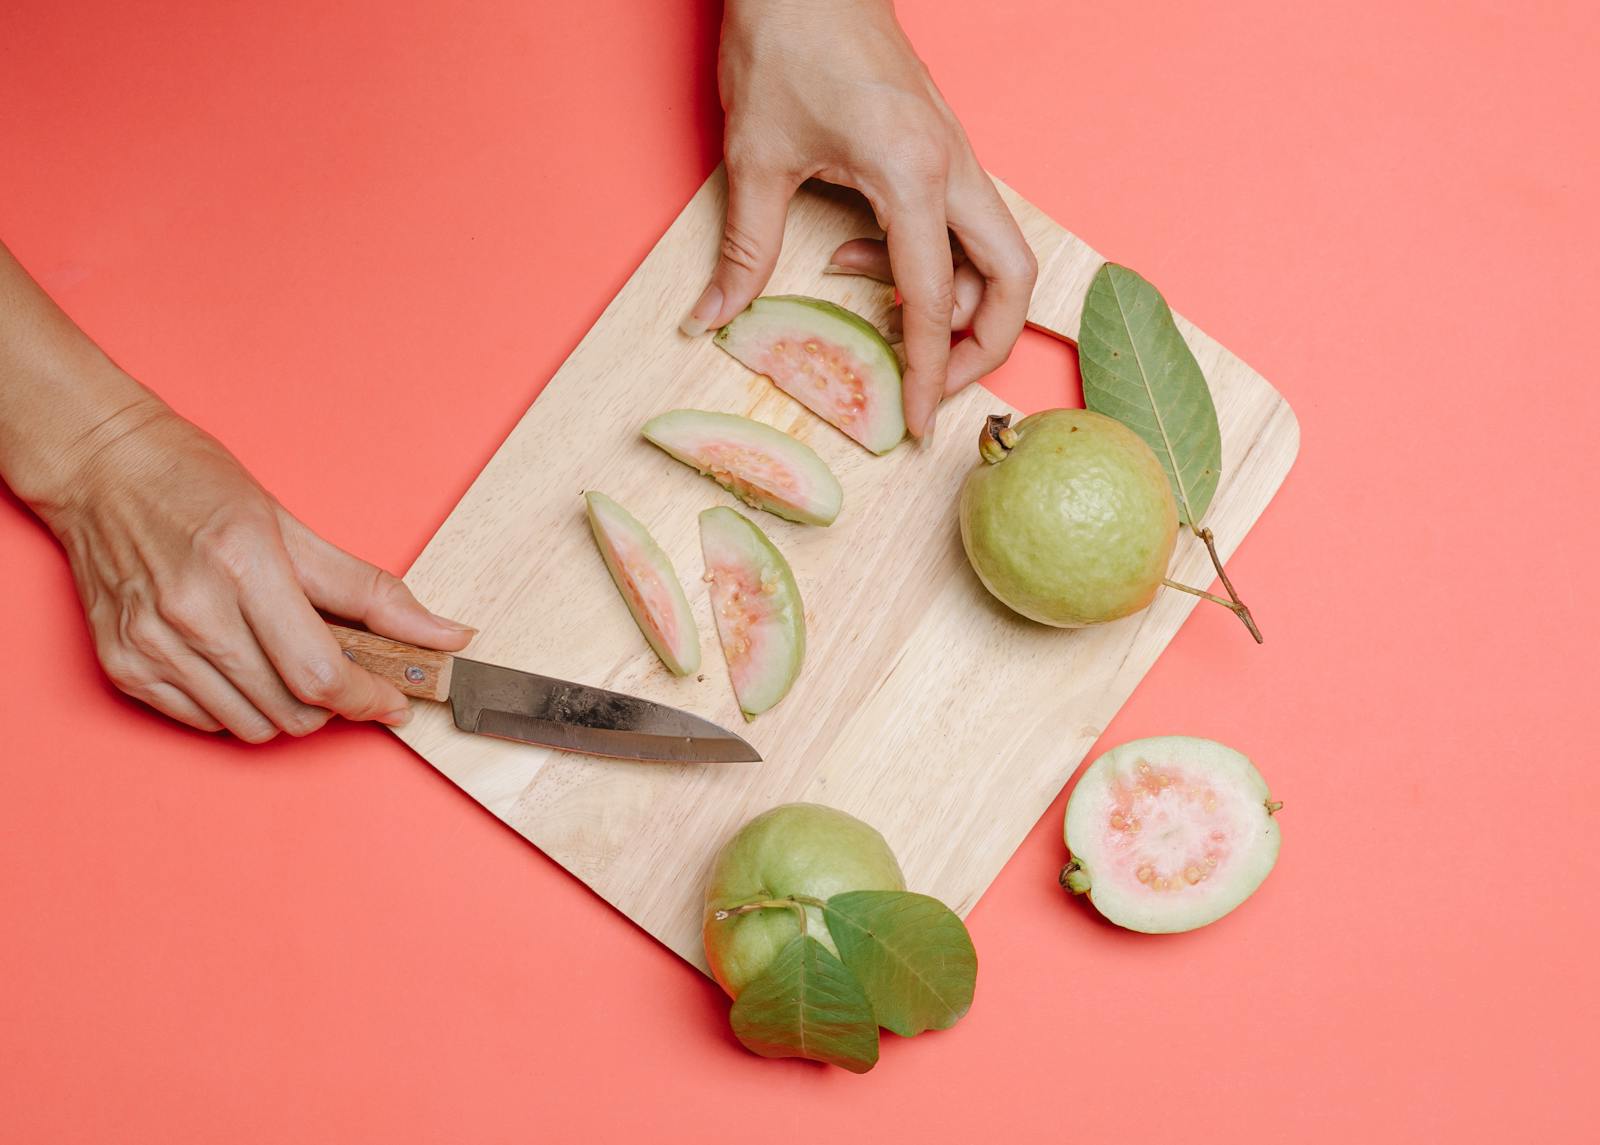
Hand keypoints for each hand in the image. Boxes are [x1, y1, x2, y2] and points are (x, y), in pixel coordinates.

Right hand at [30, 399, 473, 741]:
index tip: (393, 701)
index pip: (321, 673)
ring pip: (250, 727)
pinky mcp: (122, 667)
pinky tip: (237, 662)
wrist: (100, 469)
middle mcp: (192, 612)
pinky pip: (204, 723)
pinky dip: (235, 706)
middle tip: (339, 670)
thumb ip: (373, 592)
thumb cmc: (197, 486)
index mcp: (244, 566)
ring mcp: (150, 645)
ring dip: (285, 709)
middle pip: (291, 711)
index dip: (369, 699)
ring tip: (283, 661)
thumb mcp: (294, 525)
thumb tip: (446, 635)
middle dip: (332, 704)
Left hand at [689, 0, 1036, 438]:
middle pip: (1012, 279)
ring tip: (880, 319)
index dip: (928, 375)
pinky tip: (859, 260)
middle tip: (932, 384)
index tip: (916, 427)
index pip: (934, 302)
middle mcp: (953, 166)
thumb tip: (710, 320)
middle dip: (984, 344)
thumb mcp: (756, 157)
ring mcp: (955, 153)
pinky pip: (962, 225)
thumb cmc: (785, 42)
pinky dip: (927, 263)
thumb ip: (743, 250)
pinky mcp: (941, 147)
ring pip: (996, 252)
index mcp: (913, 175)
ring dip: (955, 302)